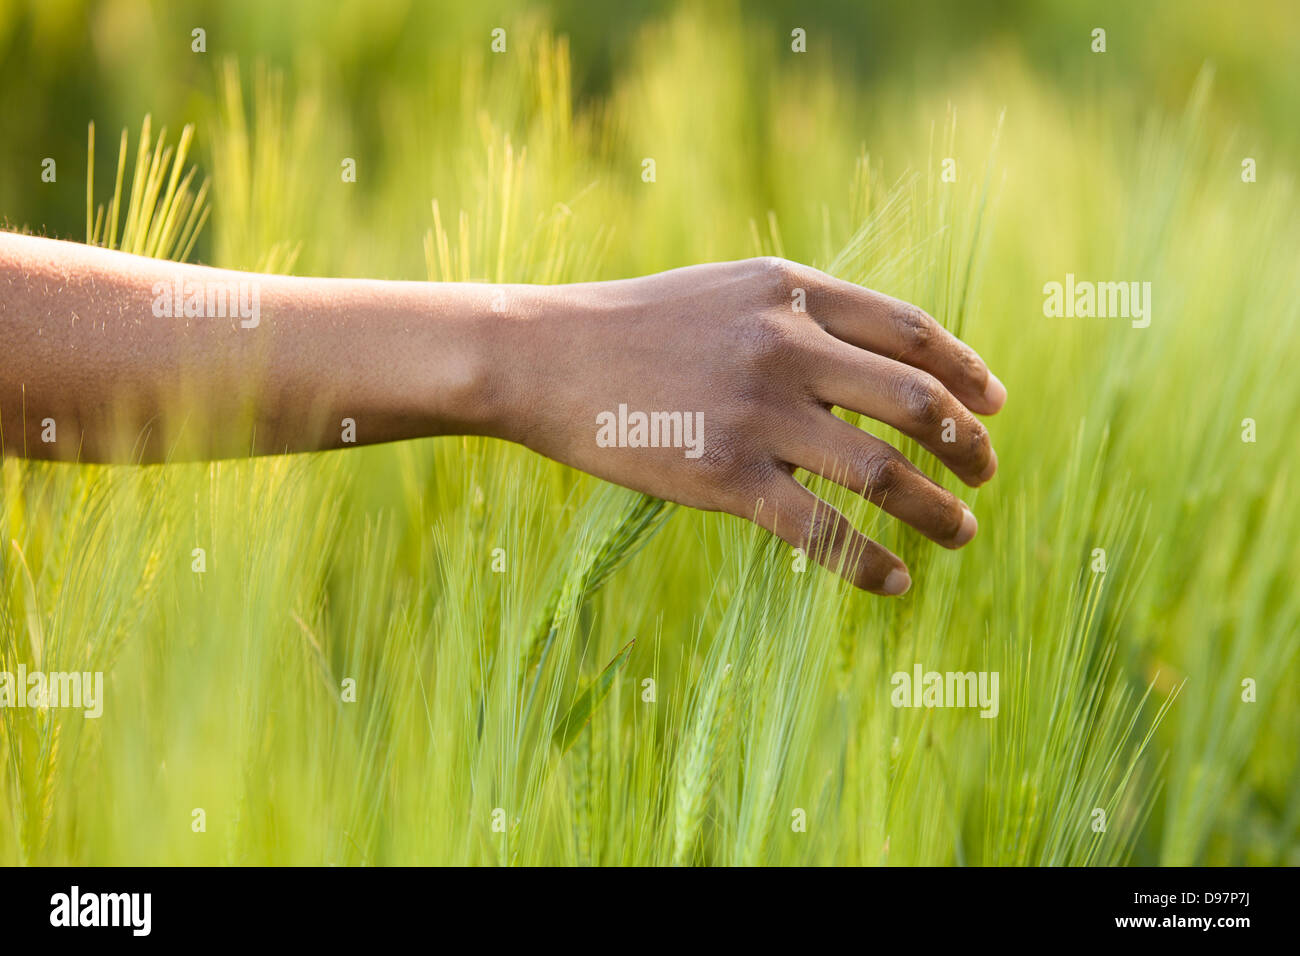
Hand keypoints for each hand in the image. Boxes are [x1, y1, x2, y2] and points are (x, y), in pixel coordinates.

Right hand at [501, 257, 1005, 594]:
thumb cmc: (633, 326)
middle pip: (916, 400)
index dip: (967, 370)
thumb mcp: (726, 291)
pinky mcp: (723, 477)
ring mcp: (757, 413)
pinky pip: (820, 529)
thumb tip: (873, 358)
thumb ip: (799, 313)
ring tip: (961, 533)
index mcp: (790, 291)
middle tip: (986, 474)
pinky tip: (896, 581)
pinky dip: (870, 561)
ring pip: (882, 470)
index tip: (993, 405)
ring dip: (937, 508)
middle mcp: (786, 345)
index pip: (911, 329)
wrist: (541, 355)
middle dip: (969, 444)